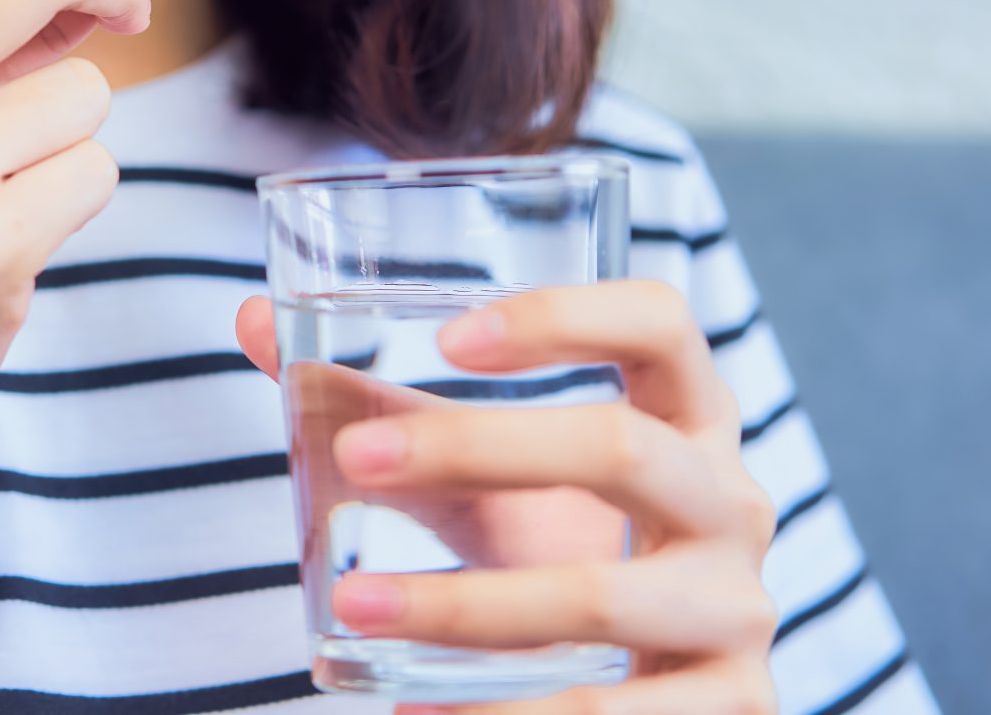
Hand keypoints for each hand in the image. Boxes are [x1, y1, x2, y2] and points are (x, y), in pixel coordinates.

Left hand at [236, 280, 780, 713]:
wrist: (654, 698)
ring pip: (601, 597)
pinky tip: (418, 708)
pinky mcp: (736, 710)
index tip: (449, 337)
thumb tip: (251, 323)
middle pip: (622, 448)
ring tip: (352, 604)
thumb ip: (386, 409)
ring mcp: (739, 612)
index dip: (567, 316)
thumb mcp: (485, 481)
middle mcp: (731, 504)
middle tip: (354, 459)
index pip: (660, 324)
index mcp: (687, 419)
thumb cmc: (561, 552)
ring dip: (463, 605)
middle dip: (478, 450)